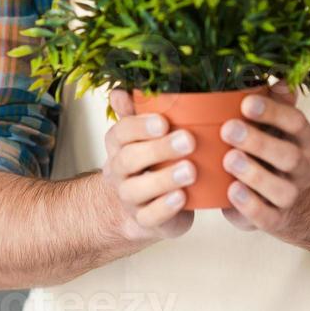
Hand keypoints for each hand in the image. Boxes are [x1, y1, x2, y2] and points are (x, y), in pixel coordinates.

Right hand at [100, 88, 195, 242]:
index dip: (141, 127)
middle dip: (159, 149)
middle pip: (129, 159)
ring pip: (138, 189)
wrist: (142, 205)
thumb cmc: (150, 160)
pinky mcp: (143, 220)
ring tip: (191, 169)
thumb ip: (136, 111)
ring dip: (165, 178)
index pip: (121, 132)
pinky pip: (150, 216)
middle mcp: (118, 170)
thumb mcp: (143, 134)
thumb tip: (119, 89)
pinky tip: (183, 197)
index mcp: (118, 144)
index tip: (164, 121)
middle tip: (189, 140)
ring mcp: (129, 197)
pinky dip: (165, 208)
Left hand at [219, 80, 309, 232]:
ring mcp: (292, 196)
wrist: (293, 201)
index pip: (296, 123)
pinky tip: (231, 191)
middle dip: (259, 142)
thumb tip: (279, 79)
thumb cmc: (274, 150)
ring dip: (255, 174)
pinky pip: (267, 217)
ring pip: (281, 190)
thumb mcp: (279, 124)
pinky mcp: (276, 220)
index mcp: (305, 140)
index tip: (246, 103)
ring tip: (229, 159)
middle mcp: (303, 168)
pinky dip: (250, 206)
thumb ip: (278, 102)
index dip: (273, 112)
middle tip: (229, 129)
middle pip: (289, 156)